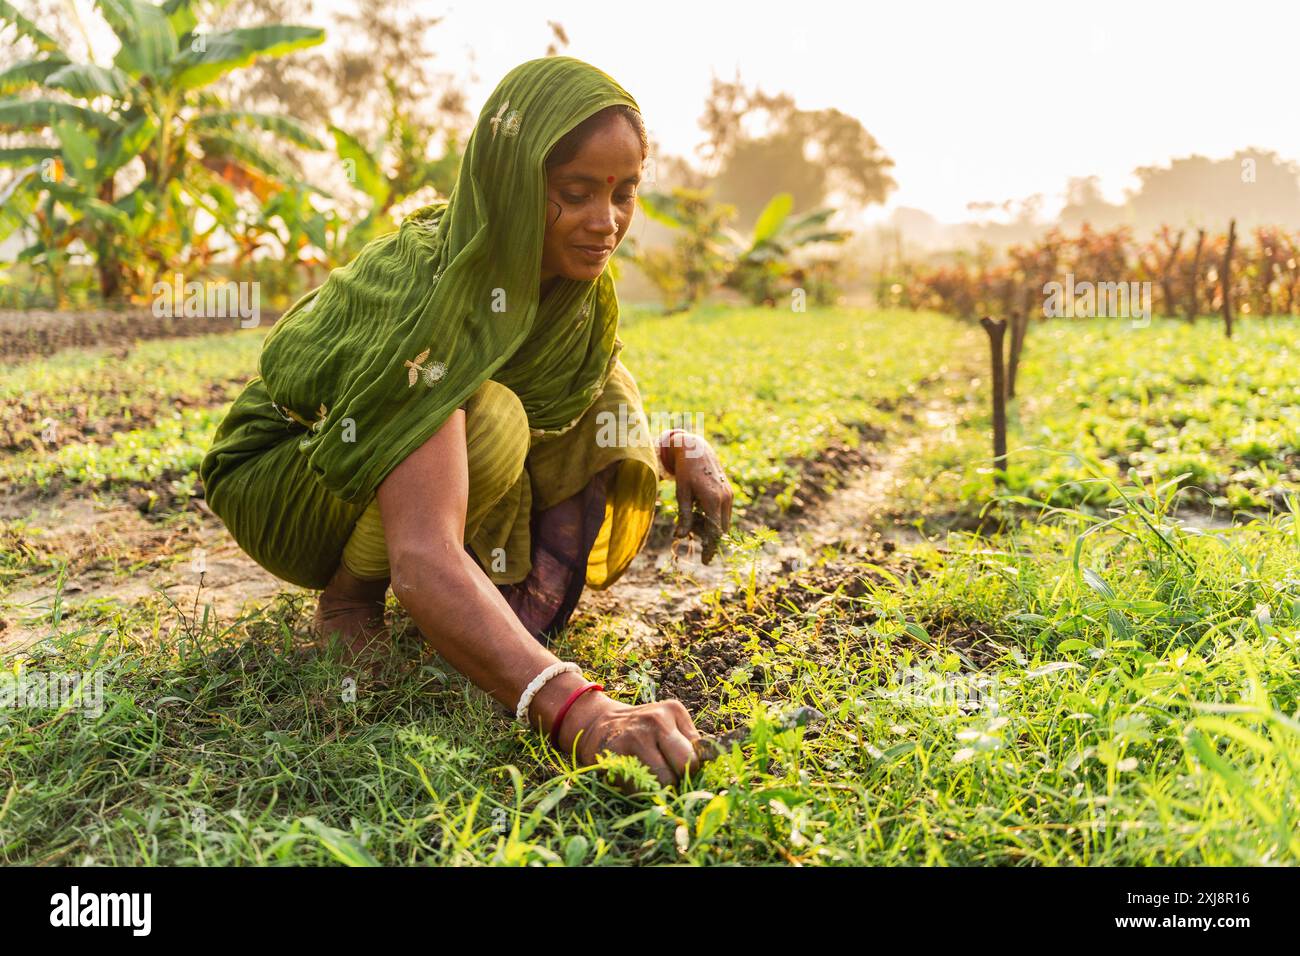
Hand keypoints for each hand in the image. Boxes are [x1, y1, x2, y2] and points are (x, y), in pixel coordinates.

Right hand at [568, 694, 702, 789]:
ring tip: (648, 775)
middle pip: (685, 766)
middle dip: (680, 778)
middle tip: (667, 776)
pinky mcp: (616, 754)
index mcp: (673, 710)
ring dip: (659, 787)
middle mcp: (656, 720)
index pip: (698, 753)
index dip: (691, 768)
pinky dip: (639, 790)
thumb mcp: (668, 724)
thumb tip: (713, 765)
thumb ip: (688, 741)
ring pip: (665, 782)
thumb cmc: (642, 730)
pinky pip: (640, 788)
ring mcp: (635, 736)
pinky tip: (632, 775)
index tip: (679, 768)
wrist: (598, 724)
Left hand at [661, 432, 732, 546]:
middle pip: (720, 530)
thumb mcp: (682, 494)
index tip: (705, 562)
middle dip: (706, 536)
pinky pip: (724, 513)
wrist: (696, 450)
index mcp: (712, 500)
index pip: (714, 532)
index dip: (710, 548)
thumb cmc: (685, 472)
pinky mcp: (729, 493)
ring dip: (710, 526)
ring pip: (723, 522)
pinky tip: (699, 508)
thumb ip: (684, 516)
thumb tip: (680, 537)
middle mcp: (725, 498)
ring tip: (693, 515)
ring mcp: (729, 495)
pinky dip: (713, 517)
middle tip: (690, 529)